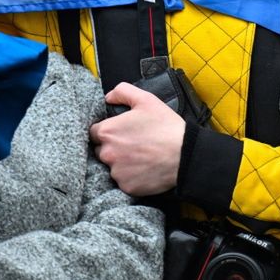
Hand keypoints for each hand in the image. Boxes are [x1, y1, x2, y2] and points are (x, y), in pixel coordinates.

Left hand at [89, 82, 185, 196]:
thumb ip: (122, 92)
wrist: (185, 155)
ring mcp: (116, 172)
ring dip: (121, 163)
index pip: (93, 133)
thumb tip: (108, 97)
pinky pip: (123, 181)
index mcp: (107, 132)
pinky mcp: (126, 187)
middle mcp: (107, 154)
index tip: (119, 133)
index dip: (106, 131)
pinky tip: (144, 169)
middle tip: (132, 145)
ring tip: (140, 157)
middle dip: (112, 147)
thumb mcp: (146, 99)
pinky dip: (131, 177)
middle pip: (100, 151)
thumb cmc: (165, 126)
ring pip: (112, 167)